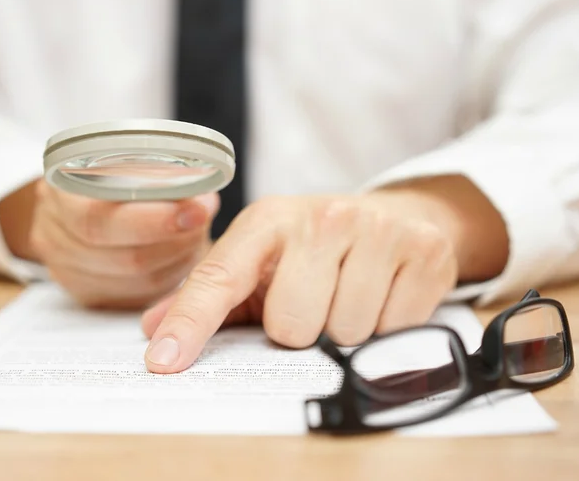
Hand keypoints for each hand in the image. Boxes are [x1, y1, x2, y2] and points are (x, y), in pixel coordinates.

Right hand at [26, 179, 218, 308]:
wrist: (75, 198)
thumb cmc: (107, 172)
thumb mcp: (125, 158)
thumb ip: (159, 175)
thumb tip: (201, 199)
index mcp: (59, 192)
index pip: (99, 218)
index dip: (152, 220)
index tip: (196, 211)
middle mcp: (54, 234)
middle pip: (123, 257)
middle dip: (175, 241)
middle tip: (202, 224)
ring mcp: (66, 269)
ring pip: (137, 280)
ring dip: (177, 259)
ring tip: (195, 235)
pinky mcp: (86, 292)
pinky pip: (136, 295)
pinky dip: (167, 276)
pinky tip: (179, 256)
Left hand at [141, 176, 507, 372]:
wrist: (399, 217)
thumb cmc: (318, 248)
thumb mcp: (261, 260)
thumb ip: (208, 297)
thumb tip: (155, 330)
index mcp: (267, 220)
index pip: (218, 278)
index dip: (190, 324)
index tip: (164, 362)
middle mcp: (320, 218)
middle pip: (291, 327)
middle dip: (299, 329)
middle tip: (313, 301)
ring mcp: (376, 231)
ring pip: (344, 333)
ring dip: (343, 330)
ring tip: (349, 296)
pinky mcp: (423, 252)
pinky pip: (393, 330)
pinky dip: (386, 327)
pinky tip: (383, 296)